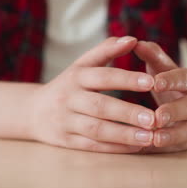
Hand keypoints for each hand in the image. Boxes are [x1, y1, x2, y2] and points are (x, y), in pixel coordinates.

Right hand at [28, 37, 155, 153]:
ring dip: (124, 134)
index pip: (103, 76)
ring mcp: (66, 121)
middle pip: (100, 106)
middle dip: (127, 112)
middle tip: (154, 117)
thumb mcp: (81, 65)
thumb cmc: (67, 85)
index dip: (126, 79)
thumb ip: (106, 50)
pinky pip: (92, 146)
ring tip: (149, 137)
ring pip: (96, 129)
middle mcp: (69, 98)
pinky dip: (114, 148)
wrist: (32, 111)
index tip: (151, 81)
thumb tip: (132, 39)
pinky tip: (136, 147)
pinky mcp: (66, 141)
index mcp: (76, 76)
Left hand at [134, 41, 186, 152]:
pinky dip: (163, 149)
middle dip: (174, 112)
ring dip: (171, 136)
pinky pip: (177, 147)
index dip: (170, 80)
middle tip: (157, 117)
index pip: (183, 78)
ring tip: (154, 139)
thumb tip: (136, 41)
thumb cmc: (173, 83)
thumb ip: (152, 56)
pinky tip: (147, 150)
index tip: (155, 82)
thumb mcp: (165, 68)